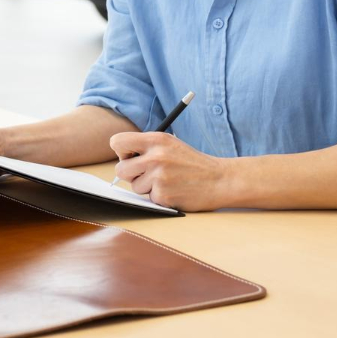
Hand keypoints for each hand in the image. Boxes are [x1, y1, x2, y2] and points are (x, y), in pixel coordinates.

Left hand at [109, 132, 230, 211]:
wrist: (219, 179)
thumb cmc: (191, 162)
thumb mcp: (170, 144)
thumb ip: (146, 147)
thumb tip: (121, 157)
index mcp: (156, 139)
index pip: (117, 141)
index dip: (121, 152)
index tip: (131, 156)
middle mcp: (156, 156)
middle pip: (120, 169)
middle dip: (130, 174)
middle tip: (147, 173)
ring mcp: (159, 176)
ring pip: (134, 186)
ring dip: (146, 187)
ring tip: (167, 181)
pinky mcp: (163, 195)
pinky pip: (148, 198)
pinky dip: (159, 197)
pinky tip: (174, 190)